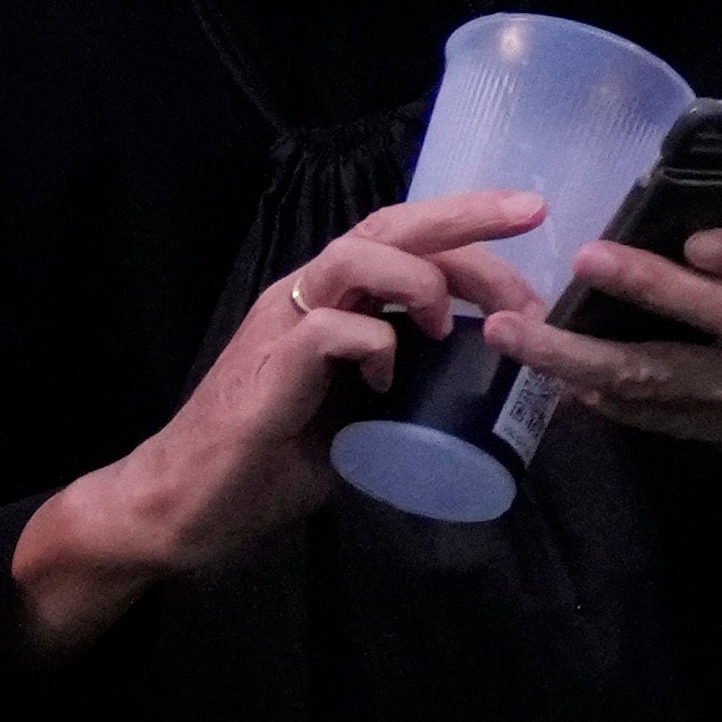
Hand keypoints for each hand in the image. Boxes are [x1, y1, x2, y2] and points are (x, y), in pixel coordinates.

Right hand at [11, 186, 543, 647]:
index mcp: (332, 299)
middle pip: (389, 227)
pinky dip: (372, 344)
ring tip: (455, 325)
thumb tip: (478, 380)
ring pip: (355, 257)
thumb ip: (405, 379)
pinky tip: (388, 379)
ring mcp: (281, 328)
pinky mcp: (266, 370)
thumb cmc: (273, 457)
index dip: (466, 222)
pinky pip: (328, 329)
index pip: (403, 236)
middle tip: (530, 216)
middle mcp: (306, 297)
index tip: (533, 216)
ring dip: (422, 280)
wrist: (188, 505)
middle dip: (465, 217)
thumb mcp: (361, 408)